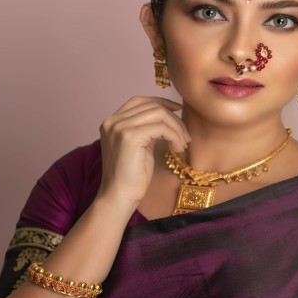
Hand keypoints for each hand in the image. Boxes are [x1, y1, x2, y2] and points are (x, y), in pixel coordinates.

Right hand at [96, 96, 190, 213]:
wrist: (119, 197)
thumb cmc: (131, 176)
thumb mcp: (140, 146)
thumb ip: (147, 129)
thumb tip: (168, 116)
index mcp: (112, 122)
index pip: (139, 100)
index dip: (160, 102)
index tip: (177, 109)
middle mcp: (113, 121)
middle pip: (151, 106)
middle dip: (173, 119)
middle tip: (185, 136)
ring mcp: (120, 127)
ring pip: (159, 114)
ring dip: (177, 127)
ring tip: (183, 144)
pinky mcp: (130, 137)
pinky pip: (162, 128)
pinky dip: (175, 136)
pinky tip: (178, 148)